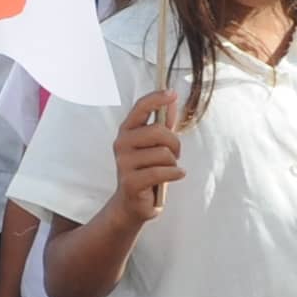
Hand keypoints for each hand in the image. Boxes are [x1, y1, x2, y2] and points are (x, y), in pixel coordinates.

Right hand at [110, 90, 183, 218]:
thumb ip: (163, 123)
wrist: (132, 204)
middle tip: (175, 154)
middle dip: (175, 144)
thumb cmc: (146, 170)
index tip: (172, 93)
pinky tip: (175, 176)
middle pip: (158, 131)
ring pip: (164, 154)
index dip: (156, 98)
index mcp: (127, 131)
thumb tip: (172, 100)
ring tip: (167, 170)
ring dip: (173, 163)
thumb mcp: (155, 145)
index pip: (140, 108)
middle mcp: (121, 143)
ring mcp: (124, 163)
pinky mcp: (131, 181)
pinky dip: (175, 174)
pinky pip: (163, 171)